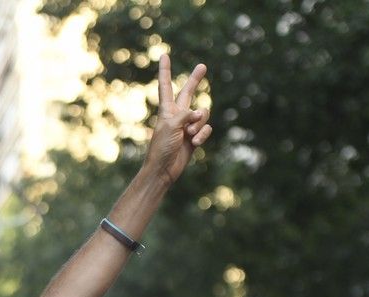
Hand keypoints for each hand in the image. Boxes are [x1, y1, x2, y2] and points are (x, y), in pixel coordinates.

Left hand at [142, 53, 212, 185]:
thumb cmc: (161, 148)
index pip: (165, 86)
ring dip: (199, 124)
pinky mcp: (195, 137)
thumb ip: (185, 114)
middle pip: (188, 93)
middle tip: (203, 66)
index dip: (165, 70)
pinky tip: (194, 143)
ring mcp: (187, 126)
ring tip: (189, 135)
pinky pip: (206, 129)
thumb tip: (199, 114)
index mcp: (166, 110)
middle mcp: (177, 115)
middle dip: (195, 80)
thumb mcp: (171, 126)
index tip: (164, 55)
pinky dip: (202, 135)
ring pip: (203, 114)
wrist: (163, 170)